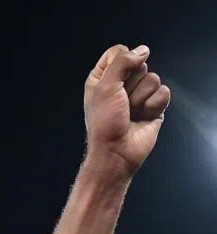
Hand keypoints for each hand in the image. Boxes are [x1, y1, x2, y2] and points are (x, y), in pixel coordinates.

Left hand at [83, 44, 171, 178]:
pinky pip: (164, 92)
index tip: (114, 80)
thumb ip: (122, 62)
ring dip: (141, 98)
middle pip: (139, 64)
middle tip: (121, 103)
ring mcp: (139, 94)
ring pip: (153, 78)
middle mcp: (121, 84)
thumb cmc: (104, 122)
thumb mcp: (105, 87)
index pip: (118, 51)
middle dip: (131, 84)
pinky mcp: (154, 105)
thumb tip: (142, 50)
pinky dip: (153, 106)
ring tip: (130, 113)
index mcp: (103, 78)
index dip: (121, 61)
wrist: (116, 151)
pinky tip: (143, 117)